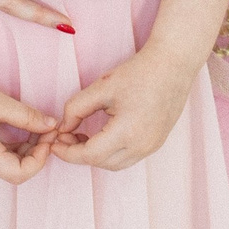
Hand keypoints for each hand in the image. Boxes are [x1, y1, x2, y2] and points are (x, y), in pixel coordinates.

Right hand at [0, 65, 58, 182]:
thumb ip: (27, 117)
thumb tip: (52, 125)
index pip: (19, 174)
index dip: (40, 159)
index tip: (49, 136)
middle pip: (15, 171)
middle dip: (37, 153)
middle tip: (49, 130)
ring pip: (7, 165)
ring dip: (27, 150)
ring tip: (39, 127)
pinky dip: (14, 147)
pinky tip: (23, 129)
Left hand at [51, 47, 195, 173]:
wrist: (173, 64)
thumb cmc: (139, 72)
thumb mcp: (101, 87)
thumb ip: (75, 108)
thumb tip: (63, 127)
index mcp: (127, 132)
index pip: (89, 155)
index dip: (67, 152)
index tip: (54, 143)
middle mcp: (142, 145)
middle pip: (101, 163)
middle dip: (78, 154)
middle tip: (64, 137)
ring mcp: (152, 146)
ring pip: (115, 164)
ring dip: (95, 156)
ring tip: (81, 136)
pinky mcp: (157, 142)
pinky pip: (128, 157)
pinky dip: (111, 152)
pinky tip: (101, 136)